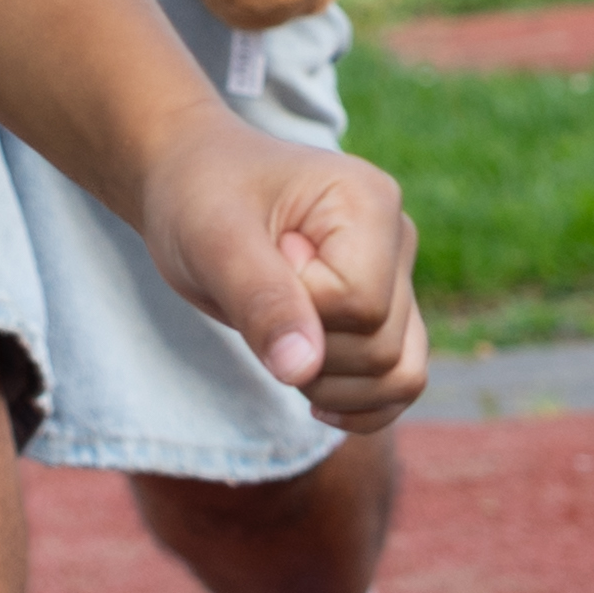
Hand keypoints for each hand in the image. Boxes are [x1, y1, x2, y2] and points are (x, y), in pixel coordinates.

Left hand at [137, 116, 423, 433]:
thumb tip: (302, 370)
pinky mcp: (385, 312)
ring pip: (401, 376)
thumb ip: (262, 301)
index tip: (252, 269)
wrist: (193, 185)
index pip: (360, 305)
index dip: (297, 312)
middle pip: (382, 348)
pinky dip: (359, 406)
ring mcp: (397, 277)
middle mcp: (398, 237)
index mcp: (368, 201)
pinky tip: (310, 397)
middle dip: (308, 353)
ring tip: (276, 337)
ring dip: (330, 385)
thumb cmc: (199, 198)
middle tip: (255, 300)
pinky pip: (400, 383)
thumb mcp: (213, 241)